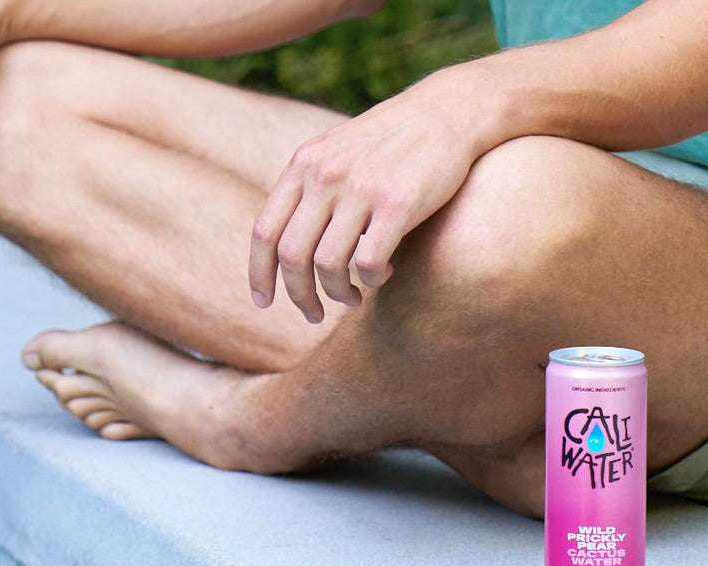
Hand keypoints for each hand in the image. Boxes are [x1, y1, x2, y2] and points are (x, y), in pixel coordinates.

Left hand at [248, 79, 489, 322]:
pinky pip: (368, 262)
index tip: (263, 302)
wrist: (448, 110)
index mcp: (305, 165)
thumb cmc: (393, 138)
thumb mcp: (337, 149)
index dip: (259, 274)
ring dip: (337, 294)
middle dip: (298, 295)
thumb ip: (310, 185)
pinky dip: (370, 280)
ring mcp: (361, 189)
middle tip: (313, 314)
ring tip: (352, 297)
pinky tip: (382, 275)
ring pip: (327, 265)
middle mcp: (325, 176)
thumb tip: (288, 239)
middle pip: (291, 256)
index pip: (265, 231)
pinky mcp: (398, 203)